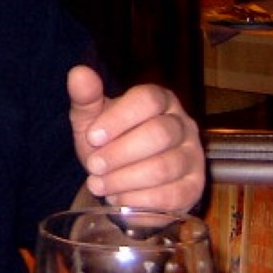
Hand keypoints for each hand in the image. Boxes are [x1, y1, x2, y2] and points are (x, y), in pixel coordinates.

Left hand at [66, 65, 204, 210]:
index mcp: (160, 100)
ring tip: (99, 185)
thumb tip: (79, 72)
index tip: (92, 137)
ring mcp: (193, 156)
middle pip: (159, 133)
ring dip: (125, 179)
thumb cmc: (108, 143)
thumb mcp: (92, 120)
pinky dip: (139, 200)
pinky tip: (118, 199)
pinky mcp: (194, 187)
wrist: (123, 180)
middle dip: (120, 153)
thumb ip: (86, 98)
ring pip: (165, 167)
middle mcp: (183, 124)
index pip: (147, 99)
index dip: (119, 118)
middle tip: (93, 166)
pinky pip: (172, 196)